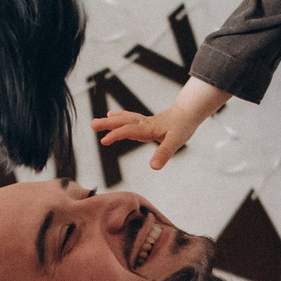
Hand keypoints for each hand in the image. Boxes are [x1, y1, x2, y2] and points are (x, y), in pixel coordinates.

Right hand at [91, 76, 225, 170]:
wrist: (189, 112)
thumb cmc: (183, 126)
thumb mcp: (176, 141)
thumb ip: (164, 153)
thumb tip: (154, 167)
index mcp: (148, 128)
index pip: (129, 131)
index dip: (117, 135)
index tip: (104, 140)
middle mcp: (143, 124)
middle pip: (122, 122)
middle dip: (107, 124)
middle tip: (92, 124)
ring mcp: (143, 122)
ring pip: (124, 120)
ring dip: (110, 121)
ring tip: (97, 122)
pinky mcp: (145, 123)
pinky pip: (128, 119)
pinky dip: (119, 118)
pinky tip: (113, 116)